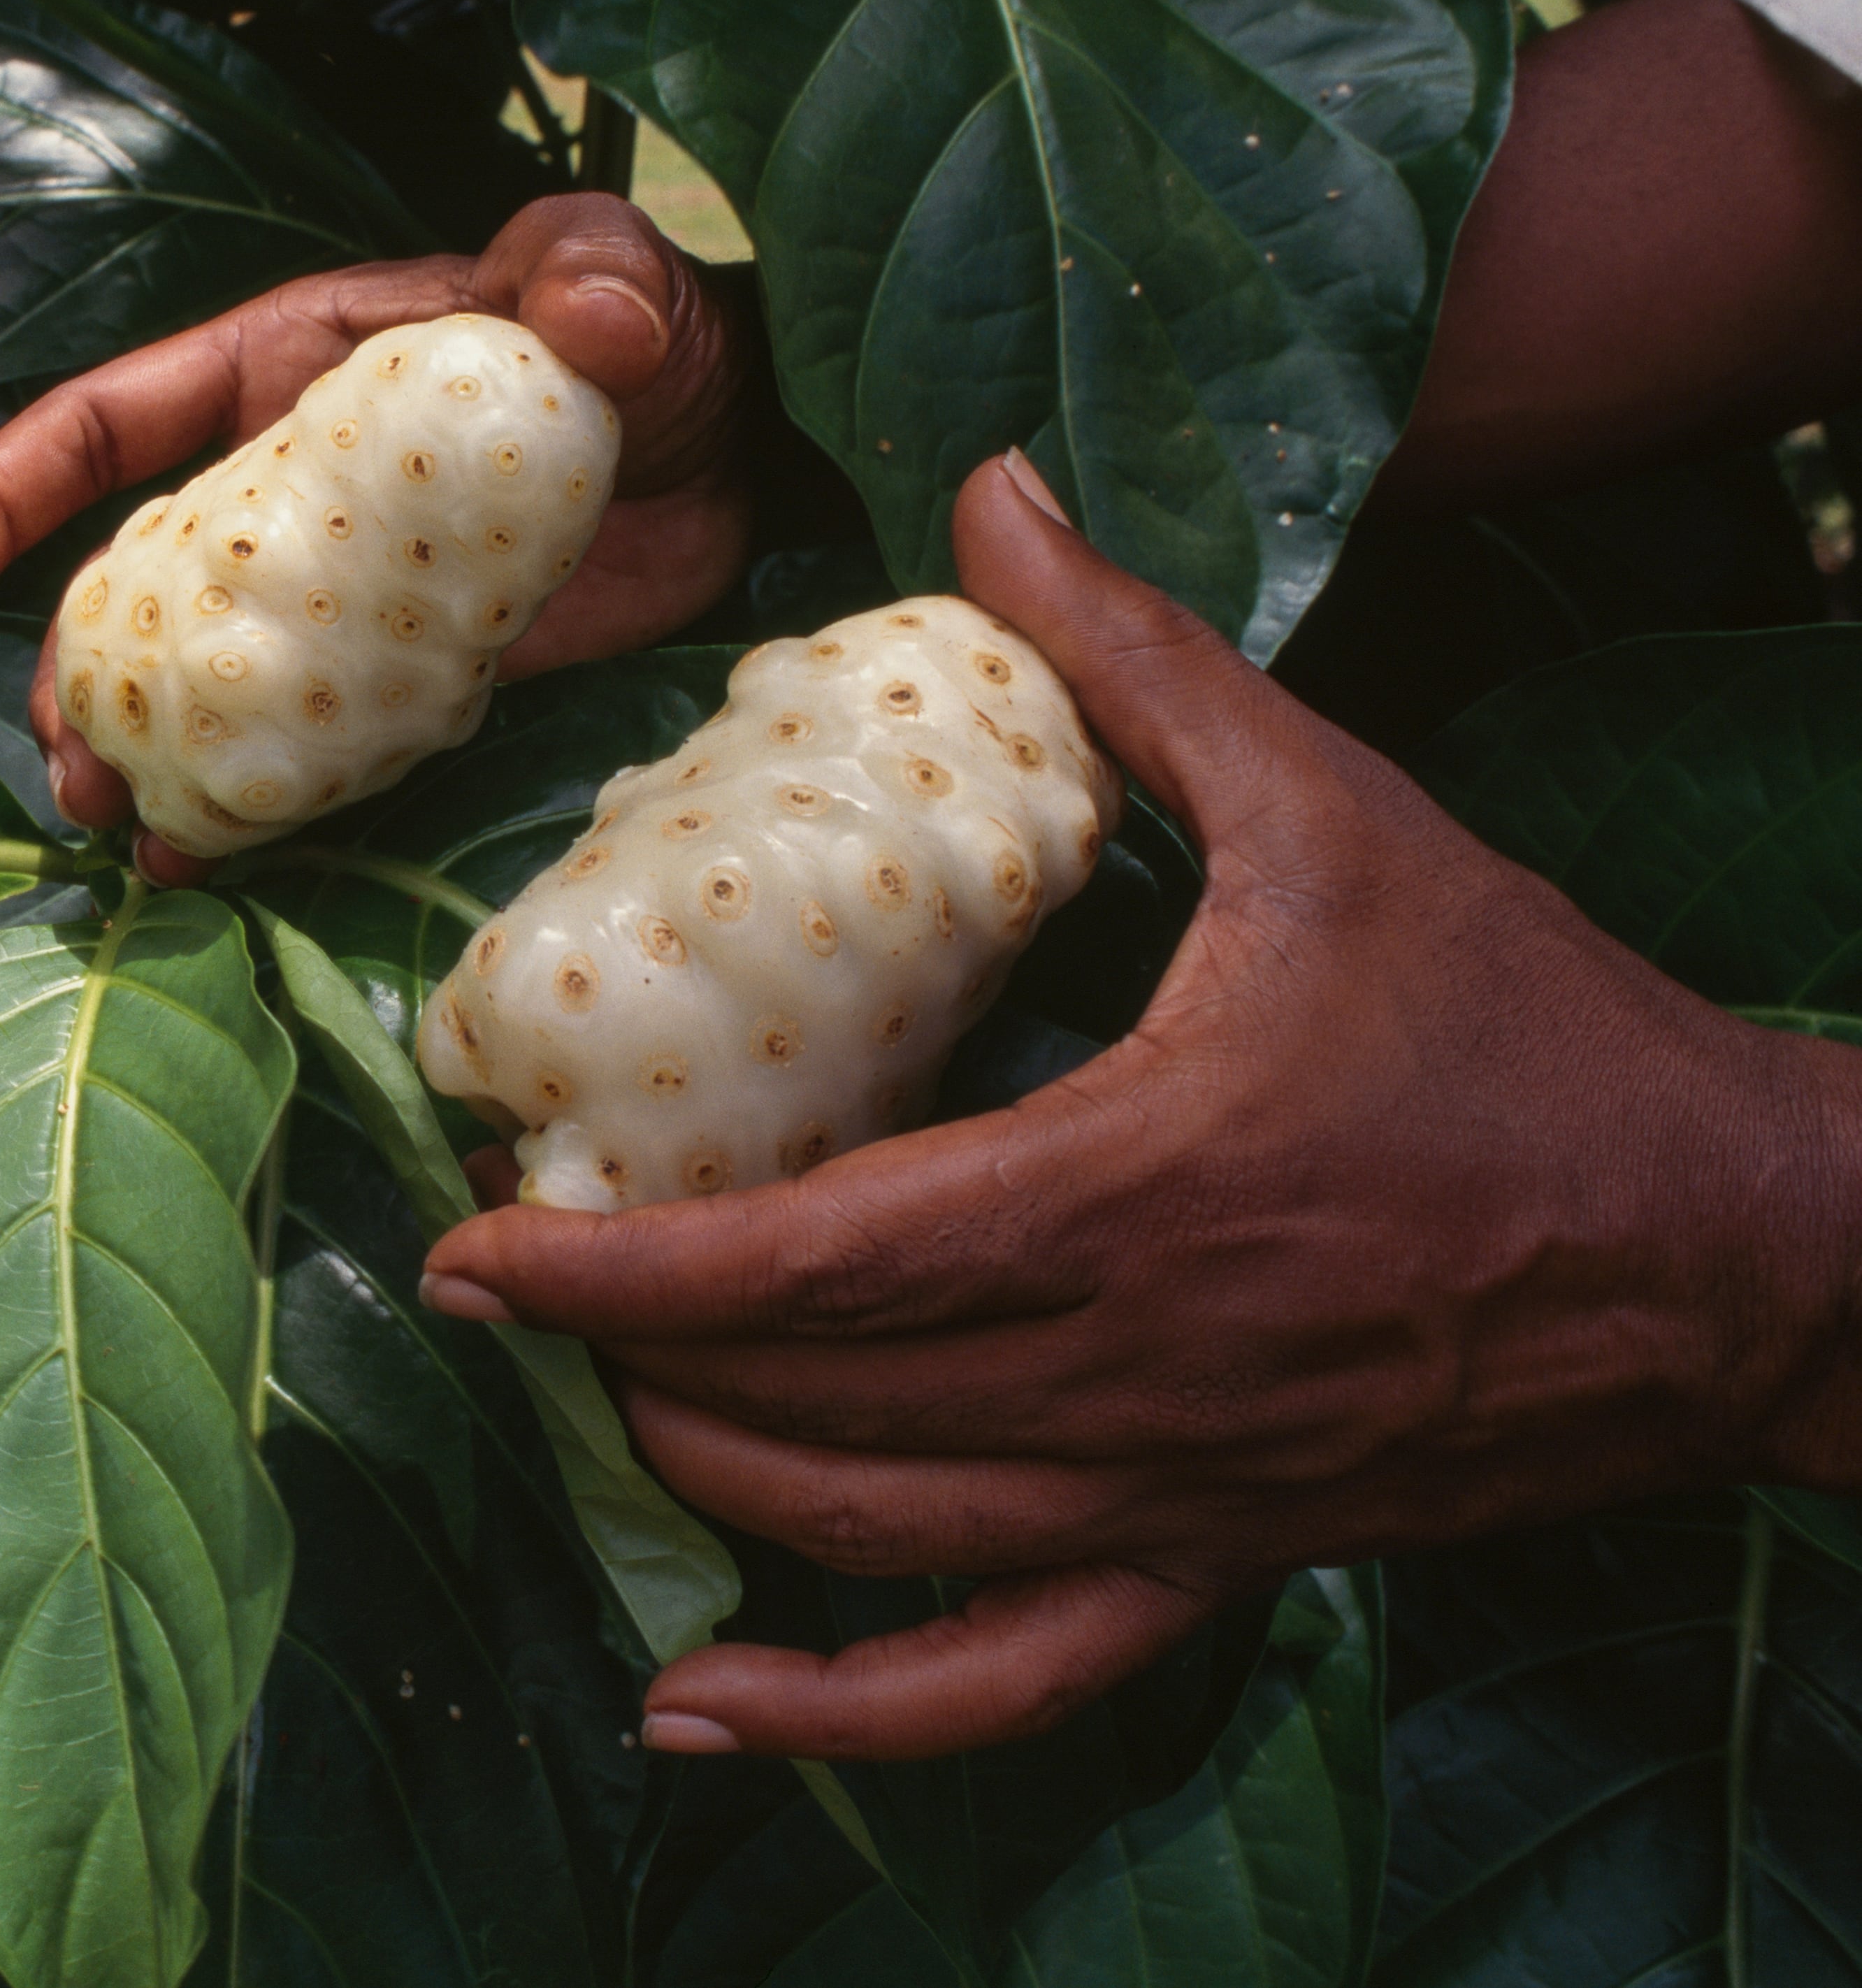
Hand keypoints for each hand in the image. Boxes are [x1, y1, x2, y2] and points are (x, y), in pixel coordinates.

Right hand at [0, 194, 764, 881]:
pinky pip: (302, 743)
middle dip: (68, 674)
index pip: (107, 428)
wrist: (740, 455)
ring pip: (198, 678)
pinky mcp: (406, 679)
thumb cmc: (655, 336)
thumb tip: (590, 310)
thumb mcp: (615, 278)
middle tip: (63, 771)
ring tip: (120, 830)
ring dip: (144, 753)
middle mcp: (285, 493)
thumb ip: (593, 270)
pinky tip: (217, 861)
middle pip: (127, 584)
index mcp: (288, 377)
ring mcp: (338, 594)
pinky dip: (254, 800)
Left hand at [418, 451, 1861, 1760]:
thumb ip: (1141, 660)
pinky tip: (710, 1712)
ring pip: (873, 1536)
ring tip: (598, 1396)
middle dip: (623, 1356)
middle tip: (504, 1278)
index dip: (614, 1269)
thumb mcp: (1337, 812)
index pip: (807, 1264)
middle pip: (809, 1405)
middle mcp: (1131, 1374)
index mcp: (1130, 1191)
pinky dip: (843, 1721)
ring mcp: (1172, 1494)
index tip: (475, 1238)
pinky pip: (1004, 1684)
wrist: (1742, 1249)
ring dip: (705, 1480)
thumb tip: (993, 489)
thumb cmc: (1533, 1029)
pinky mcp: (1219, 1562)